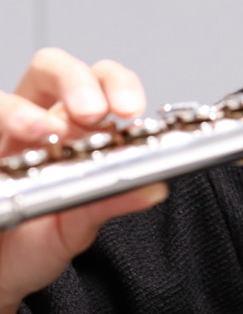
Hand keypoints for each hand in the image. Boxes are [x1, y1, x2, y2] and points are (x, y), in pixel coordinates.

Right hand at [0, 49, 167, 309]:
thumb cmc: (35, 244)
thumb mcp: (77, 227)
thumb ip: (111, 202)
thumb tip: (155, 188)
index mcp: (74, 129)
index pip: (100, 82)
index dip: (116, 84)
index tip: (129, 109)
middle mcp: (36, 122)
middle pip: (52, 69)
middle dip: (75, 81)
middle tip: (91, 112)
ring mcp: (1, 135)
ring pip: (2, 99)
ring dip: (20, 110)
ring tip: (39, 132)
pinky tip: (0, 162)